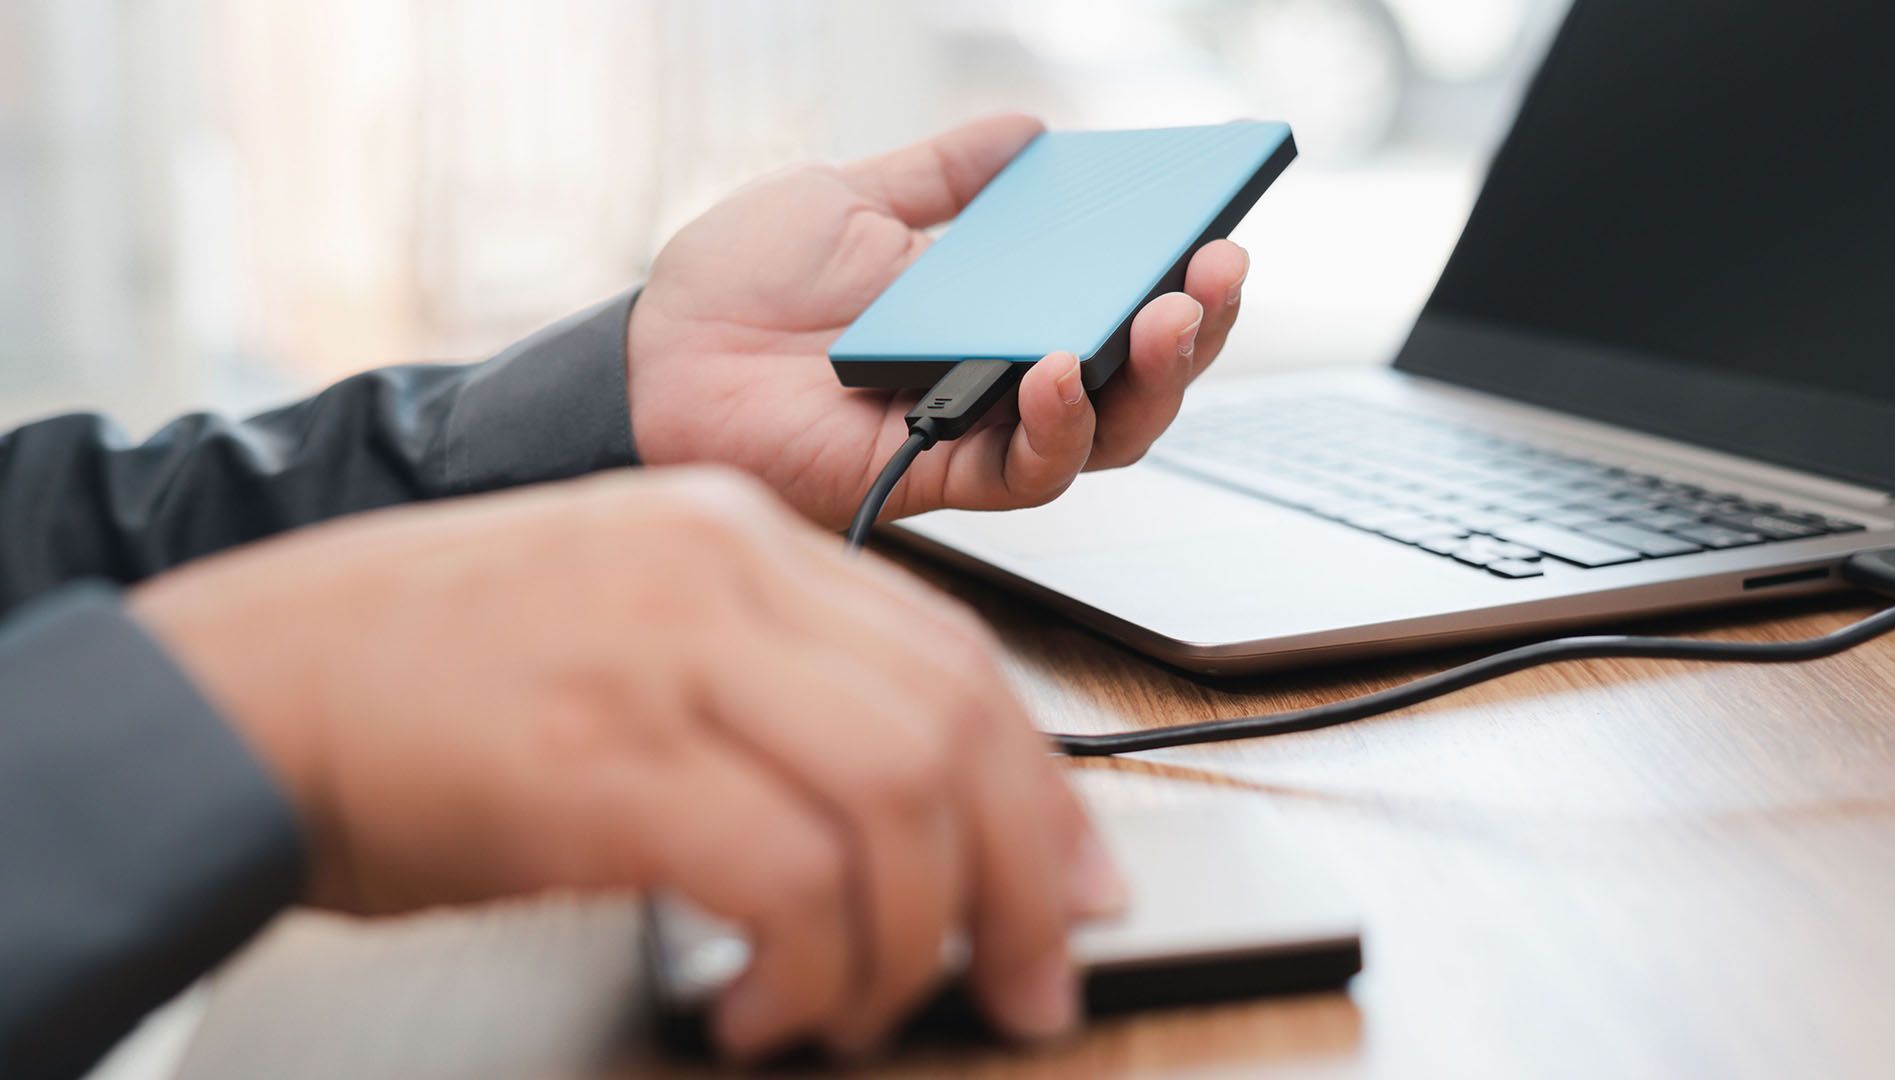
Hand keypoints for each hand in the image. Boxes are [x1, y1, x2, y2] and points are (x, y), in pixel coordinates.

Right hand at [129, 469, 1124, 1058]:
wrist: (239, 688)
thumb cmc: (426, 679)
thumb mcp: (621, 628)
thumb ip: (761, 681)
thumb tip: (899, 806)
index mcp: (730, 535)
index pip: (957, 654)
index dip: (1045, 787)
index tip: (1077, 880)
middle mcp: (716, 574)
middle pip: (959, 725)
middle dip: (1026, 877)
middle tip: (1030, 980)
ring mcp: (660, 658)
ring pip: (898, 802)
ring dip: (916, 942)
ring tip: (867, 1011)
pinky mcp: (599, 764)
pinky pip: (788, 878)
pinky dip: (812, 970)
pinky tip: (770, 1009)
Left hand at [626, 113, 1251, 528]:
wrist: (653, 351)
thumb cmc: (739, 280)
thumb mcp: (849, 198)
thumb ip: (942, 176)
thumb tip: (1027, 129)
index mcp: (998, 307)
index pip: (1118, 299)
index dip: (1181, 270)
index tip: (1219, 219)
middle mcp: (1002, 376)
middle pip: (1137, 376)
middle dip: (1196, 328)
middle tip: (1218, 270)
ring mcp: (972, 430)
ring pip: (1102, 434)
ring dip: (1152, 380)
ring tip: (1171, 315)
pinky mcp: (931, 477)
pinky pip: (1019, 470)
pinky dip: (1055, 425)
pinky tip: (1061, 365)